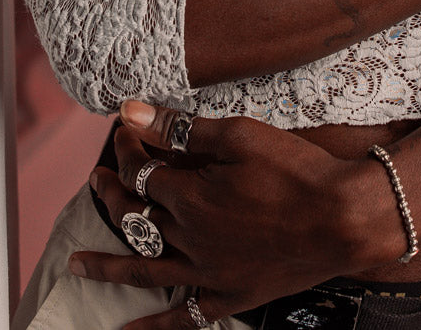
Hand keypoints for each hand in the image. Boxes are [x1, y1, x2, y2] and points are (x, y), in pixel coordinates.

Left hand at [69, 103, 400, 328]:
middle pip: (136, 218)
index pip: (141, 170)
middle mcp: (190, 239)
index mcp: (190, 196)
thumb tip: (133, 111)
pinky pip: (184, 316)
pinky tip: (129, 329)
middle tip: (97, 180)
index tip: (125, 130)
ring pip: (145, 269)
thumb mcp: (239, 135)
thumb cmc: (295, 169)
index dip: (129, 148)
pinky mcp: (232, 296)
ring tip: (76, 264)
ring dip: (108, 265)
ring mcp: (209, 273)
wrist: (344, 217)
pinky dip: (153, 325)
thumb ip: (182, 127)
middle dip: (112, 194)